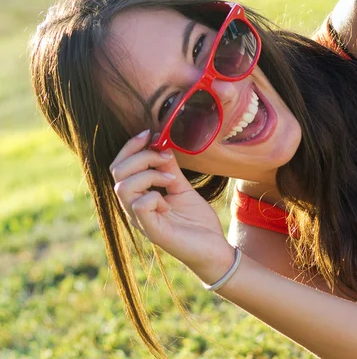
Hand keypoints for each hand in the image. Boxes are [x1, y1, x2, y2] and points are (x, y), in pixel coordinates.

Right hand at [109, 130, 234, 283]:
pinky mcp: (153, 231)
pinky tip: (168, 202)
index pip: (119, 166)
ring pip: (123, 187)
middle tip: (166, 157)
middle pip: (116, 172)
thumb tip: (161, 143)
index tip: (150, 133)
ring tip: (171, 179)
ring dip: (149, 174)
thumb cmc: (196, 222)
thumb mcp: (182, 188)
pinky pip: (140, 206)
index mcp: (138, 196)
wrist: (213, 249)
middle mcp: (134, 208)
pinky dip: (154, 196)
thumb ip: (169, 168)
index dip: (130, 147)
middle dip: (141, 156)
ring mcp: (141, 220)